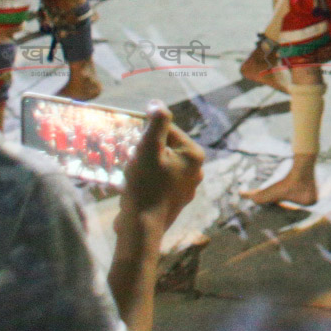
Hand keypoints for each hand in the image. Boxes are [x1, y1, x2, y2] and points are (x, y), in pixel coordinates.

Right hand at [119, 105, 205, 231]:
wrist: (142, 227)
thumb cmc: (145, 185)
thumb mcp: (148, 148)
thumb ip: (156, 122)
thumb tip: (157, 103)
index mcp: (195, 155)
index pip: (169, 131)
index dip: (148, 135)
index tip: (136, 146)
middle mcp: (197, 171)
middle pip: (166, 148)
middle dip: (147, 152)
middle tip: (133, 161)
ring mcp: (188, 188)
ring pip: (162, 165)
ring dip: (146, 166)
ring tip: (134, 176)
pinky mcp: (177, 201)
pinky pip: (161, 182)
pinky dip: (149, 182)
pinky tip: (137, 189)